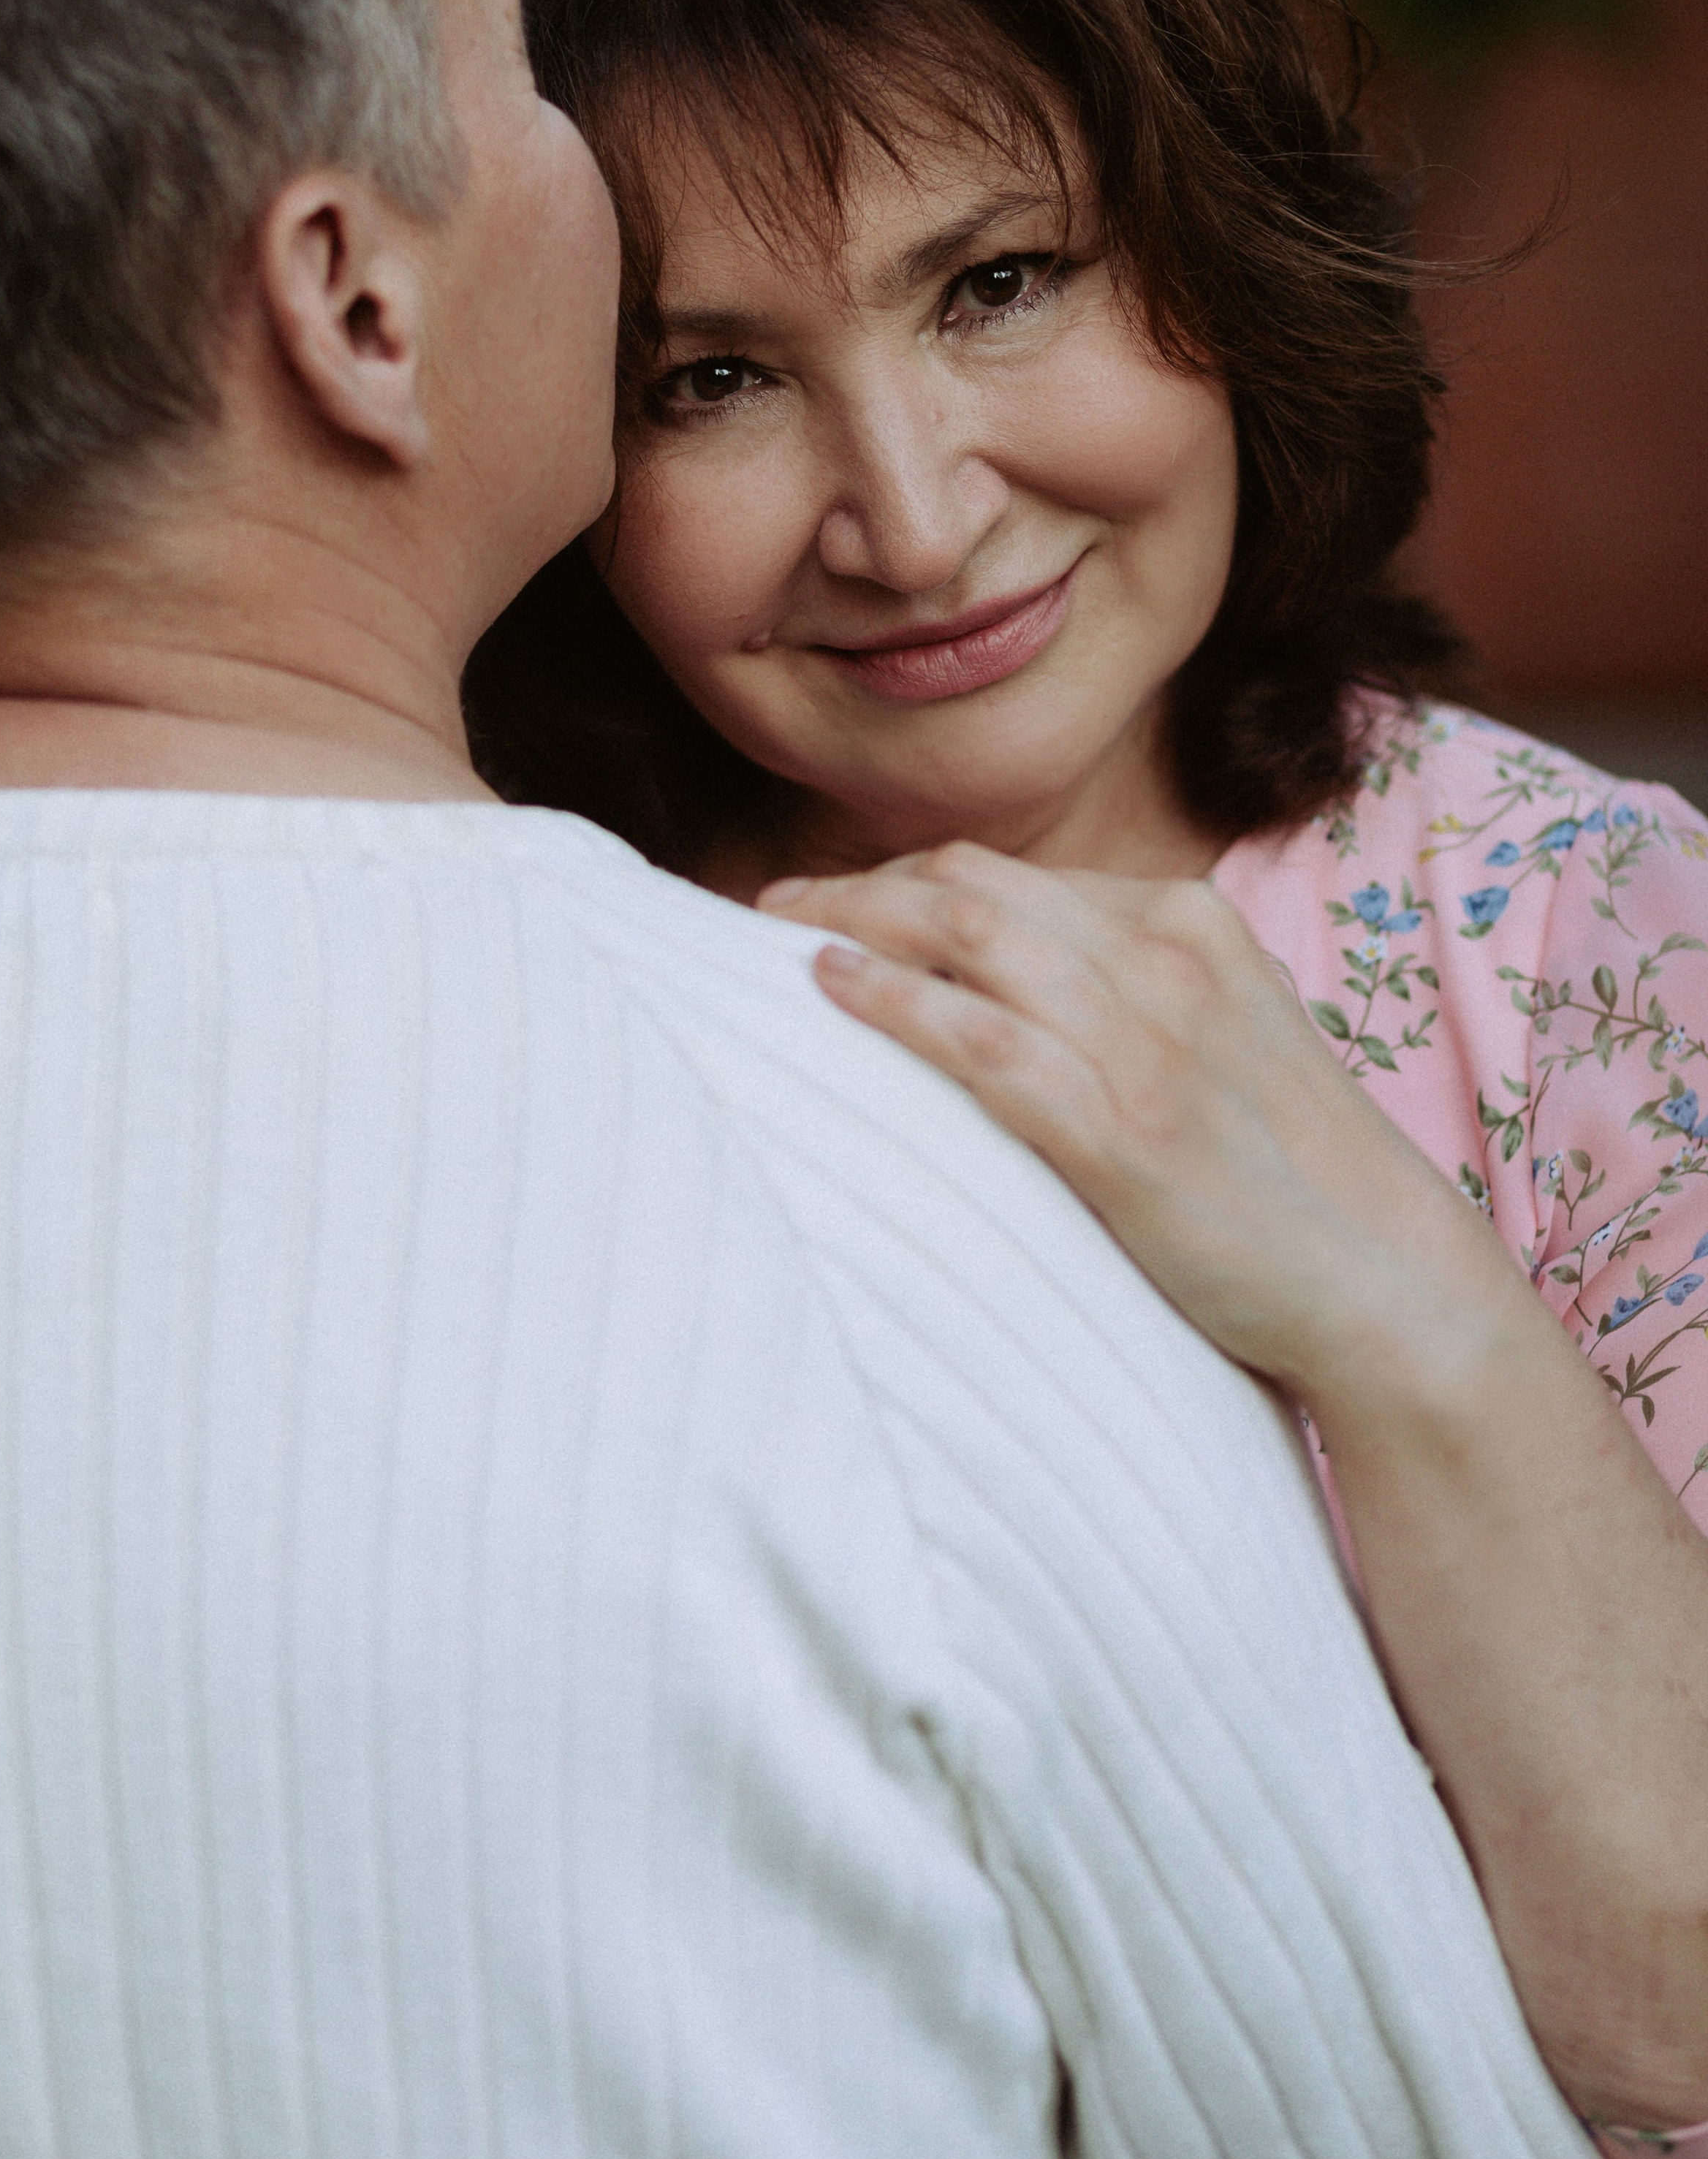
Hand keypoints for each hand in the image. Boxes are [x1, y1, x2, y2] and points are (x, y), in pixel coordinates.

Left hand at [767, 843, 1707, 2126]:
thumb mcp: (1219, 1039)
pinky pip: (980, 1041)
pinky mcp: (1122, 1132)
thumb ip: (1126, 994)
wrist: (1388, 1283)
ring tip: (772, 940)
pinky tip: (830, 992)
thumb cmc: (1287, 1174)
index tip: (837, 900)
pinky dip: (895, 1004)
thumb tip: (1001, 987)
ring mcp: (1144, 1042)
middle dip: (859, 888)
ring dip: (852, 928)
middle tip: (769, 908)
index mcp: (1188, 923)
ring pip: (964, 943)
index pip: (1009, 876)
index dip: (907, 881)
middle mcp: (1162, 960)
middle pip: (969, 889)